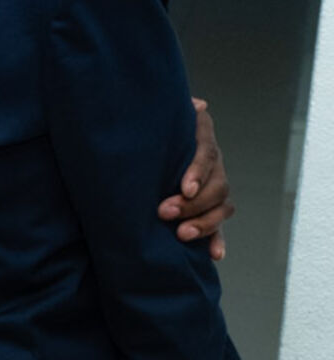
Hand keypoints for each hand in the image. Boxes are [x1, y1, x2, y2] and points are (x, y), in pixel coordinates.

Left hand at [158, 97, 230, 260]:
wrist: (137, 144)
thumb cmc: (144, 125)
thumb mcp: (153, 115)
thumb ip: (169, 109)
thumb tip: (197, 104)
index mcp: (200, 138)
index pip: (206, 154)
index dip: (198, 172)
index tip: (185, 188)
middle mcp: (212, 163)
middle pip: (217, 185)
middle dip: (194, 203)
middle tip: (165, 212)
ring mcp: (212, 187)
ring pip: (221, 207)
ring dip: (205, 223)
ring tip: (182, 234)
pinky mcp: (206, 209)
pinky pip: (218, 227)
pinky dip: (216, 241)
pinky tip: (214, 255)